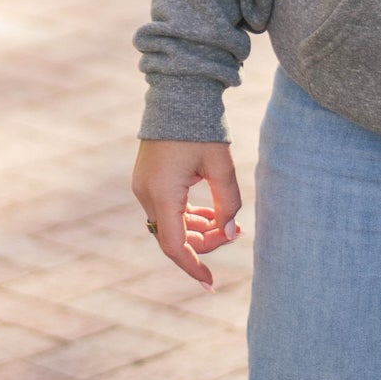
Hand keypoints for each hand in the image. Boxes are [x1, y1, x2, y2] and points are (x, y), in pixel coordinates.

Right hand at [134, 138, 241, 288]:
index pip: (175, 245)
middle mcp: (147, 194)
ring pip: (171, 225)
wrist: (178, 95)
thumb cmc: (201, 128)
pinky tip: (211, 215)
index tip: (211, 284)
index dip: (194, 267)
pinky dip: (188, 217)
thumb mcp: (222, 166)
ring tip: (229, 225)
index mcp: (162, 193)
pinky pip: (167, 211)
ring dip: (198, 230)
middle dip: (206, 242)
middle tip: (237, 233)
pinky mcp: (147, 180)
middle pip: (175, 237)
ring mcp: (144, 187)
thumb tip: (232, 231)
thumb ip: (228, 202)